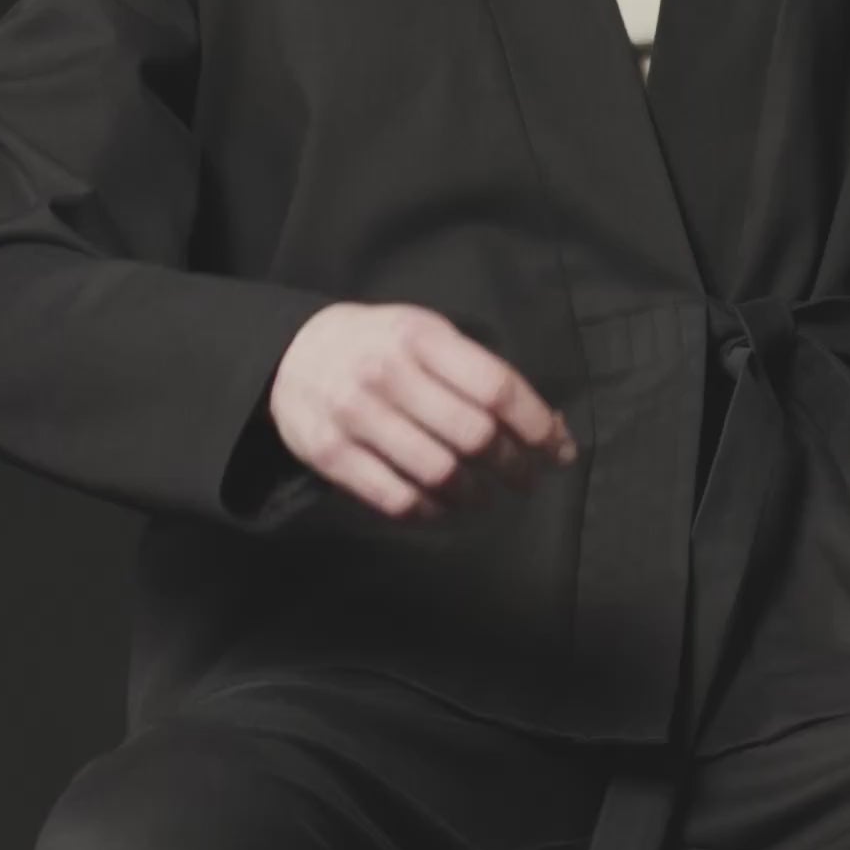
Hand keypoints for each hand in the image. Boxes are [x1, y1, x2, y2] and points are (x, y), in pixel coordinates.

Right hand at [269, 304, 577, 523]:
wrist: (290, 353)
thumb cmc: (379, 346)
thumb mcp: (427, 337)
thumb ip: (481, 375)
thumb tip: (552, 429)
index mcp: (420, 336)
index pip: (496, 388)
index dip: (537, 426)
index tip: (559, 451)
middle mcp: (386, 373)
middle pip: (473, 435)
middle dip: (513, 466)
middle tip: (525, 479)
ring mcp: (354, 415)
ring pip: (438, 473)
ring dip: (475, 495)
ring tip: (484, 497)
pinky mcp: (330, 454)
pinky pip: (396, 499)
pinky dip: (431, 512)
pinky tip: (443, 508)